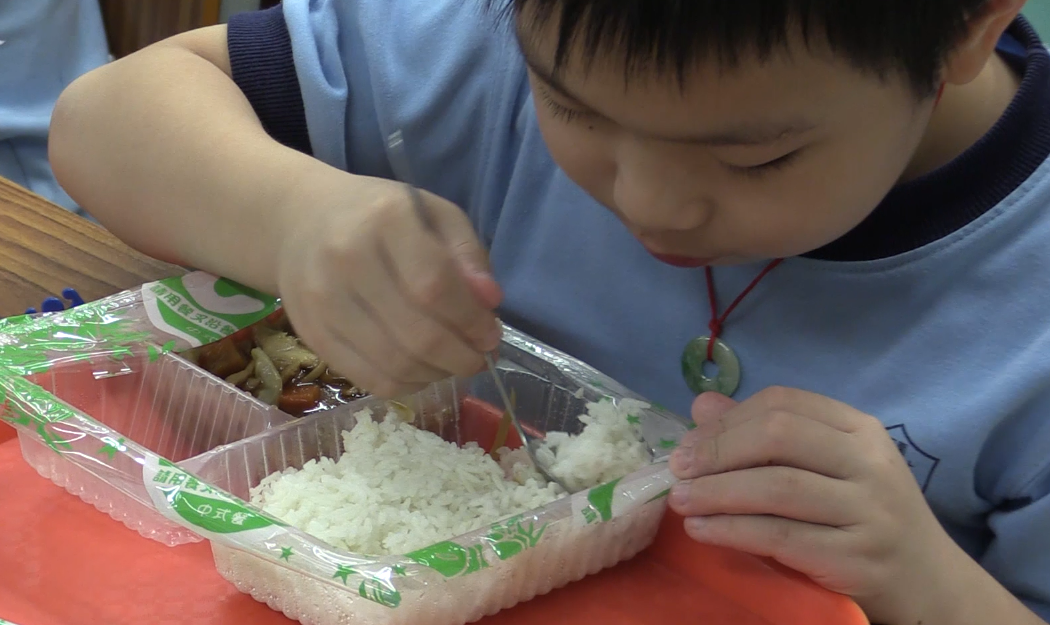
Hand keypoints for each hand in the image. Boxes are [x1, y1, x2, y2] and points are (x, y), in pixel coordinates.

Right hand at [274, 171, 501, 397]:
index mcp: (385, 219)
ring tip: (453, 363)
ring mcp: (322, 301)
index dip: (472, 320)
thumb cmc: (380, 218)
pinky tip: (421, 370)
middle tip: (479, 357)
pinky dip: (406, 384)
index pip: (436, 285)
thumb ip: (468, 254)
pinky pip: (370, 379)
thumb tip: (490, 301)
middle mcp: (347, 258)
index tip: (491, 334)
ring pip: (395, 364)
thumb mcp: (434, 215)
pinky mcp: (311, 335)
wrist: (301, 222)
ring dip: (437, 373)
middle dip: (461, 356)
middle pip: (417, 333)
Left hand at [668, 387, 960, 623]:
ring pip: (776, 487)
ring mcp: (867, 510)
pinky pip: (780, 536)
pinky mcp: (855, 557)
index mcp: (859, 429)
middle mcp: (868, 462)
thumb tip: (702, 407)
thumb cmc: (863, 517)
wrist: (926, 584)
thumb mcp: (823, 467)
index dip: (728, 420)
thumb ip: (766, 434)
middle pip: (778, 436)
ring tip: (679, 501)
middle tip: (678, 469)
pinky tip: (702, 530)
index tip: (688, 442)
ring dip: (716, 492)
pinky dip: (732, 530)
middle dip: (717, 450)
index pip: (784, 403)